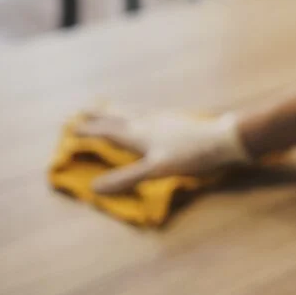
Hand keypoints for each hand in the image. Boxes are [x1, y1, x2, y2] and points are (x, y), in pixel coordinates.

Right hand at [75, 107, 252, 194]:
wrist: (224, 139)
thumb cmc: (190, 155)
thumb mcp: (155, 169)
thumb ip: (125, 178)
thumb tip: (93, 188)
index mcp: (139, 134)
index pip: (107, 131)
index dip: (89, 131)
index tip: (71, 128)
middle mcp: (148, 122)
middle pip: (118, 116)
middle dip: (100, 115)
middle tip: (83, 108)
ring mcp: (163, 119)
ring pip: (133, 112)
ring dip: (117, 110)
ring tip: (109, 106)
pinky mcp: (177, 120)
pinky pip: (149, 113)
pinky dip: (138, 113)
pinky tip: (148, 116)